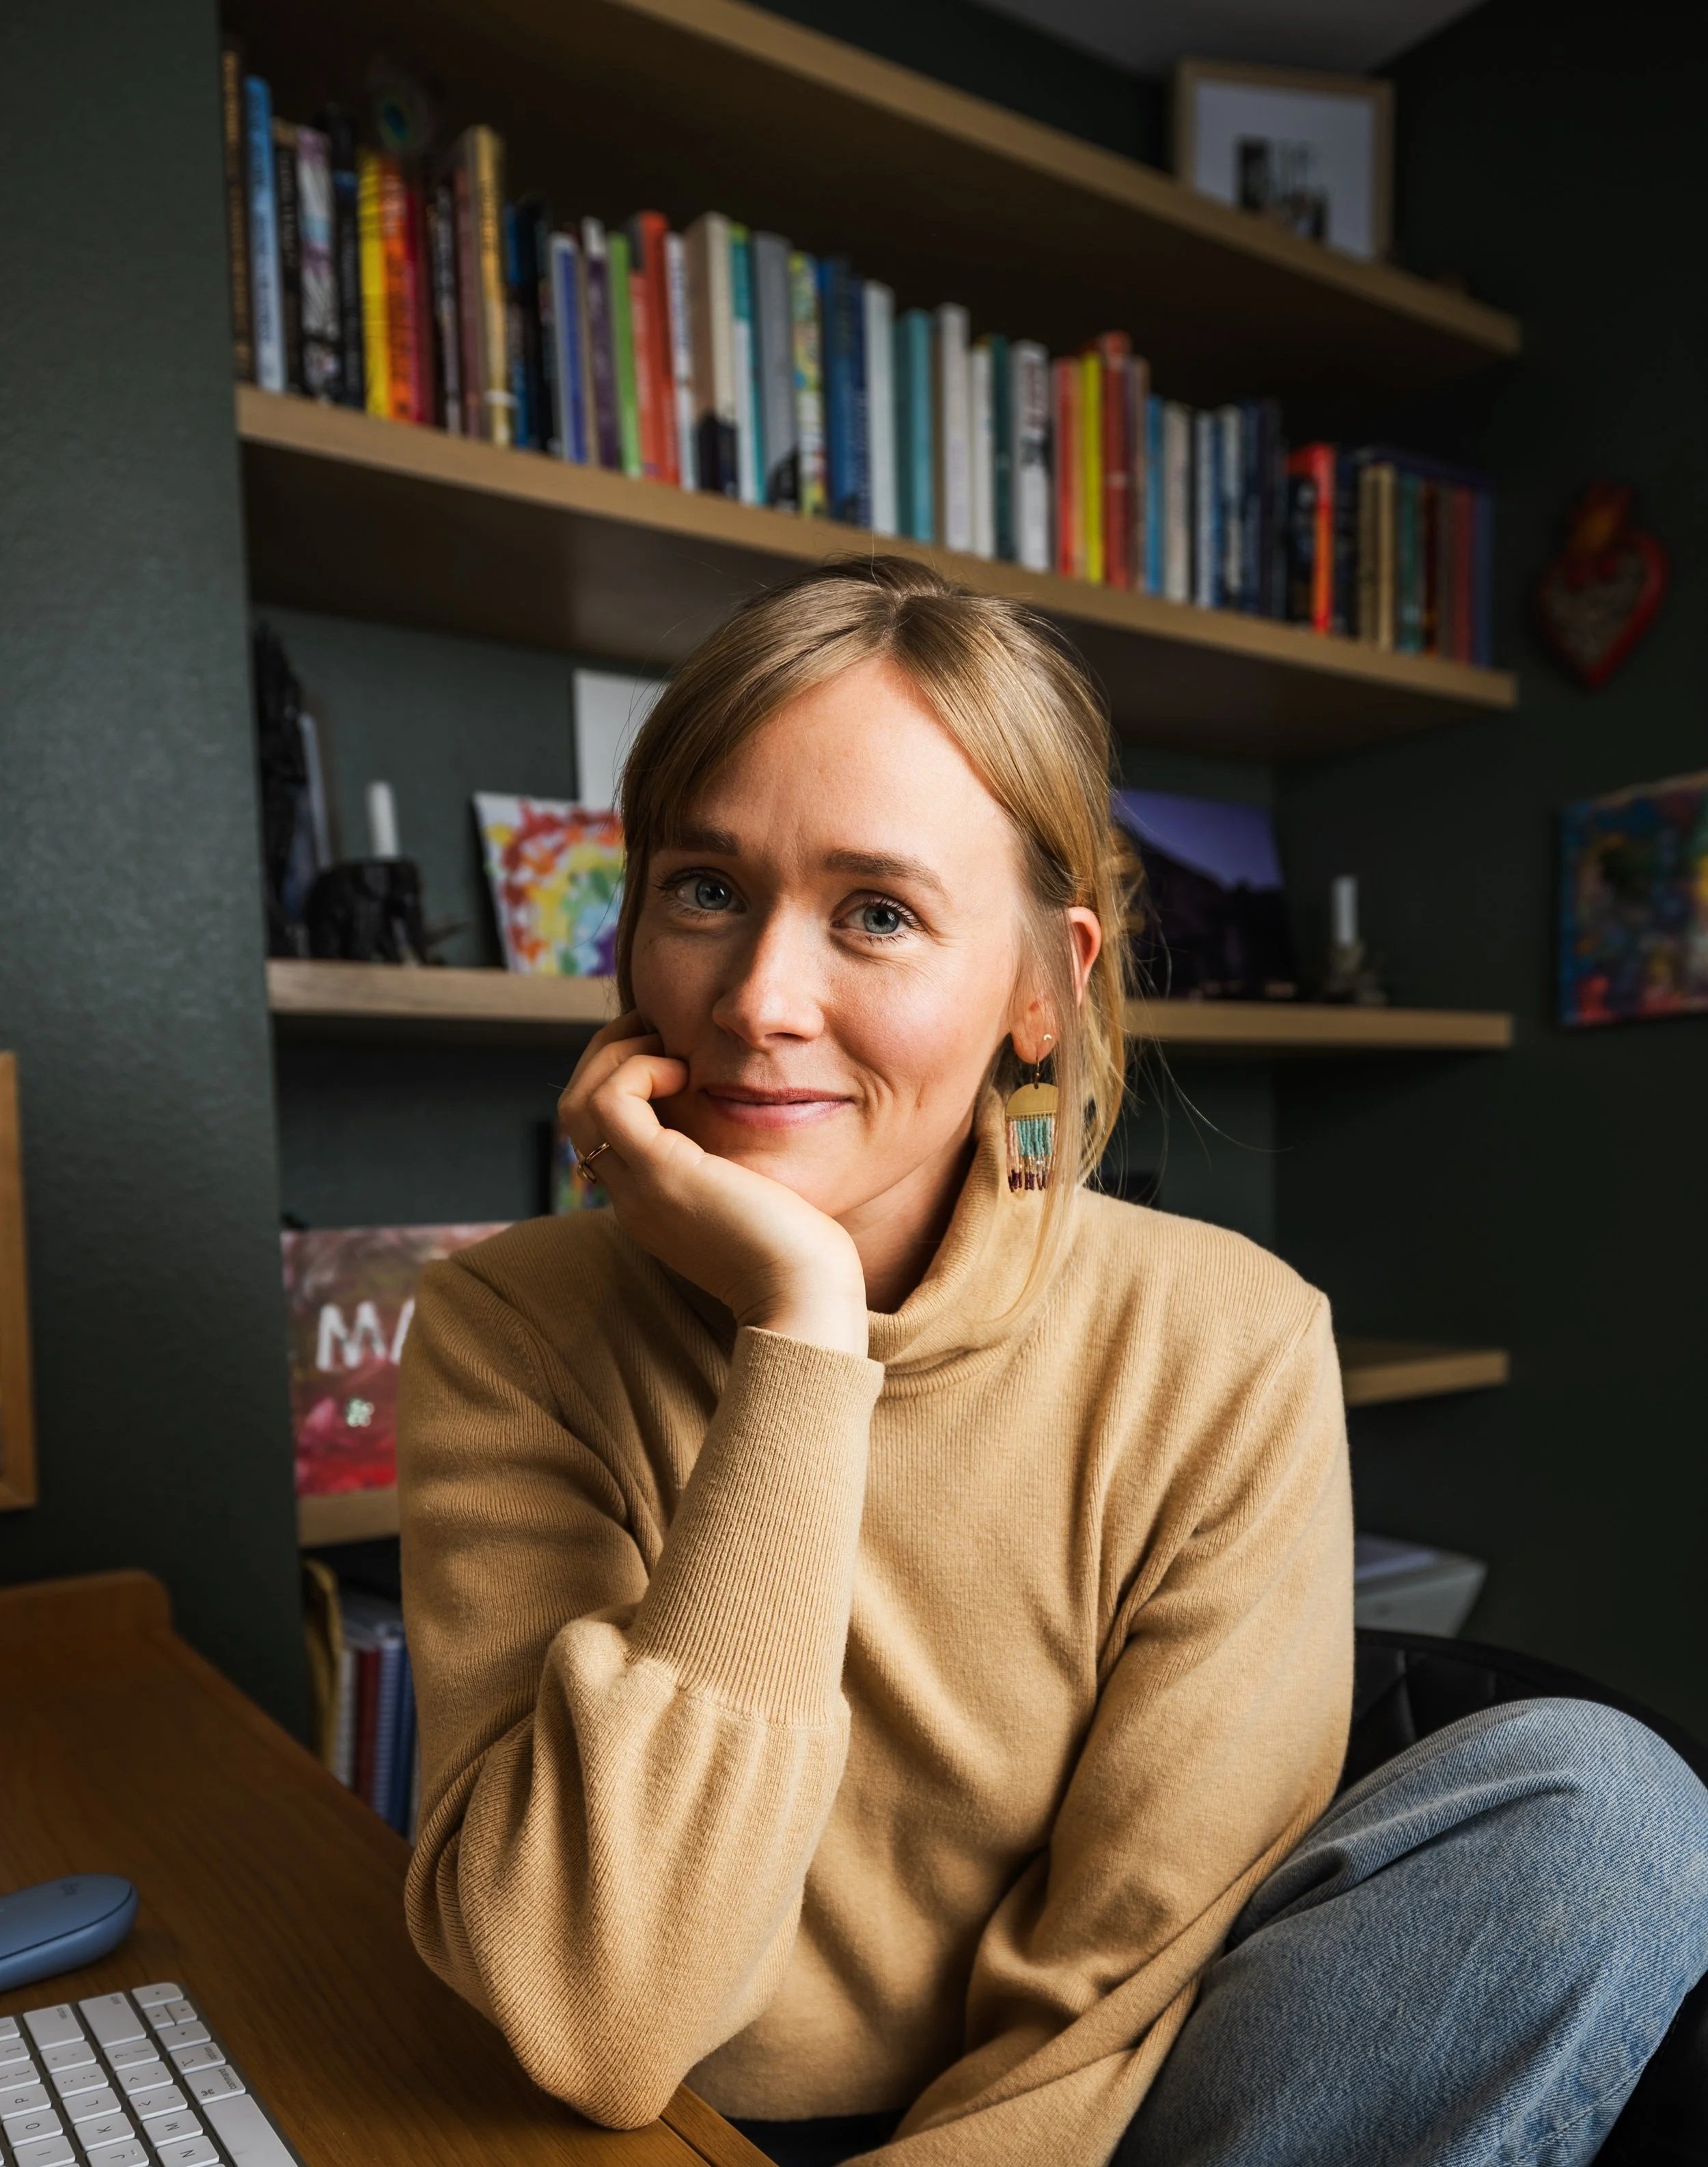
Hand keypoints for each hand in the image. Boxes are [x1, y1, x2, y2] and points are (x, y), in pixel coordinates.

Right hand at [558, 1012, 868, 1357]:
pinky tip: (685, 1072)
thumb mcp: (758, 1200)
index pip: (604, 1133)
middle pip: (578, 1114)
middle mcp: (632, 1198)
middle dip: (608, 1058)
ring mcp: (639, 1189)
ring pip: (578, 1105)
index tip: (670, 1050)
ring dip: (614, 1057)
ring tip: (665, 1045)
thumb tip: (753, 1120)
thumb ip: (738, 1169)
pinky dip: (635, 1071)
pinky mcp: (661, 1175)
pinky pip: (610, 1103)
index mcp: (651, 1204)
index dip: (624, 1080)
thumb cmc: (803, 1256)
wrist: (806, 1301)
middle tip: (654, 1028)